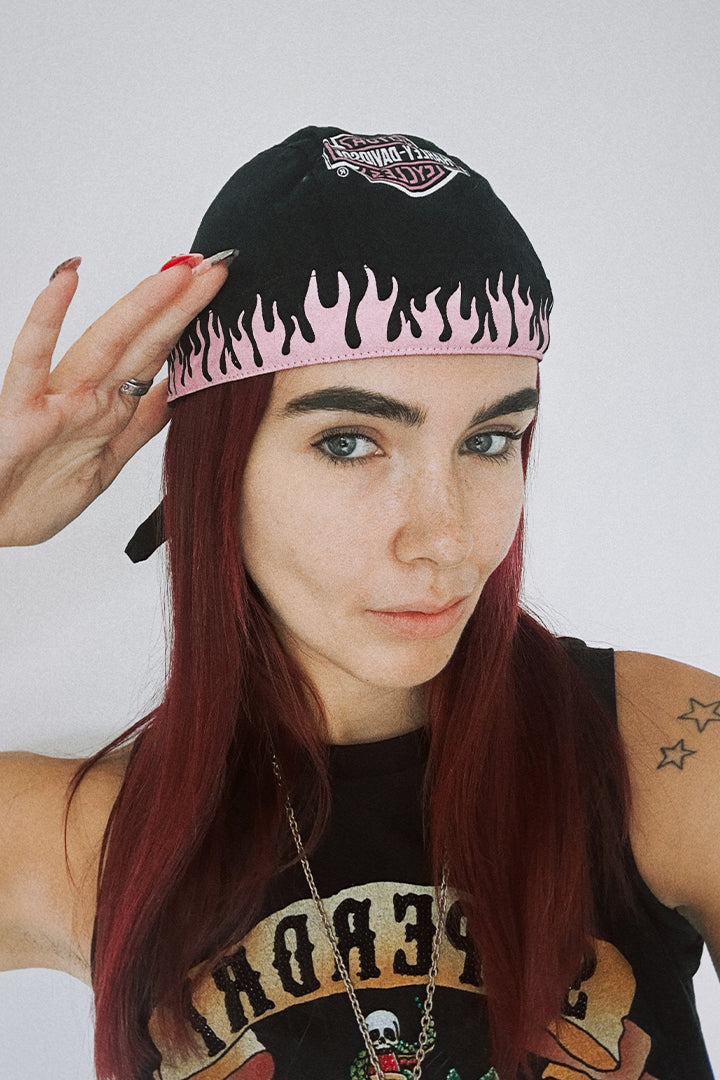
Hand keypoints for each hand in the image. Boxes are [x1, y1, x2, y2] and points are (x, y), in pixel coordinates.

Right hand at [0, 253, 231, 545]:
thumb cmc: (33, 497)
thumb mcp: (106, 463)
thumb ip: (141, 426)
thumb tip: (181, 393)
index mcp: (110, 409)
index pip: (158, 357)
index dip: (190, 324)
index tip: (220, 290)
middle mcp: (88, 396)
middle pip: (143, 342)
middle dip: (180, 304)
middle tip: (217, 266)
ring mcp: (55, 399)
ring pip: (104, 343)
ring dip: (141, 305)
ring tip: (176, 272)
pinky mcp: (20, 410)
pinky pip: (32, 359)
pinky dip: (47, 318)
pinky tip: (67, 278)